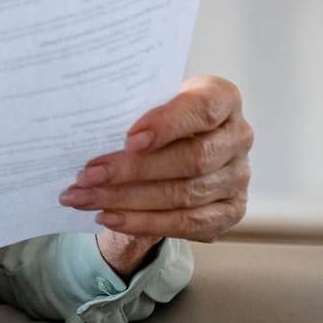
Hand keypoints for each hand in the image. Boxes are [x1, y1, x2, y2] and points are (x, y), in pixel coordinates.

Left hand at [61, 76, 253, 276]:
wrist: (172, 144)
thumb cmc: (156, 116)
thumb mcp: (148, 100)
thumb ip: (134, 109)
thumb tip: (90, 128)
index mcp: (222, 99)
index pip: (202, 109)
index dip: (167, 125)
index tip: (129, 140)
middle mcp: (238, 137)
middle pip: (191, 160)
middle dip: (133, 170)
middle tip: (87, 176)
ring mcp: (238, 177)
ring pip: (184, 195)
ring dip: (127, 200)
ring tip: (84, 198)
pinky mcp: (230, 210)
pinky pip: (187, 223)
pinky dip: (143, 222)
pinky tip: (109, 217)